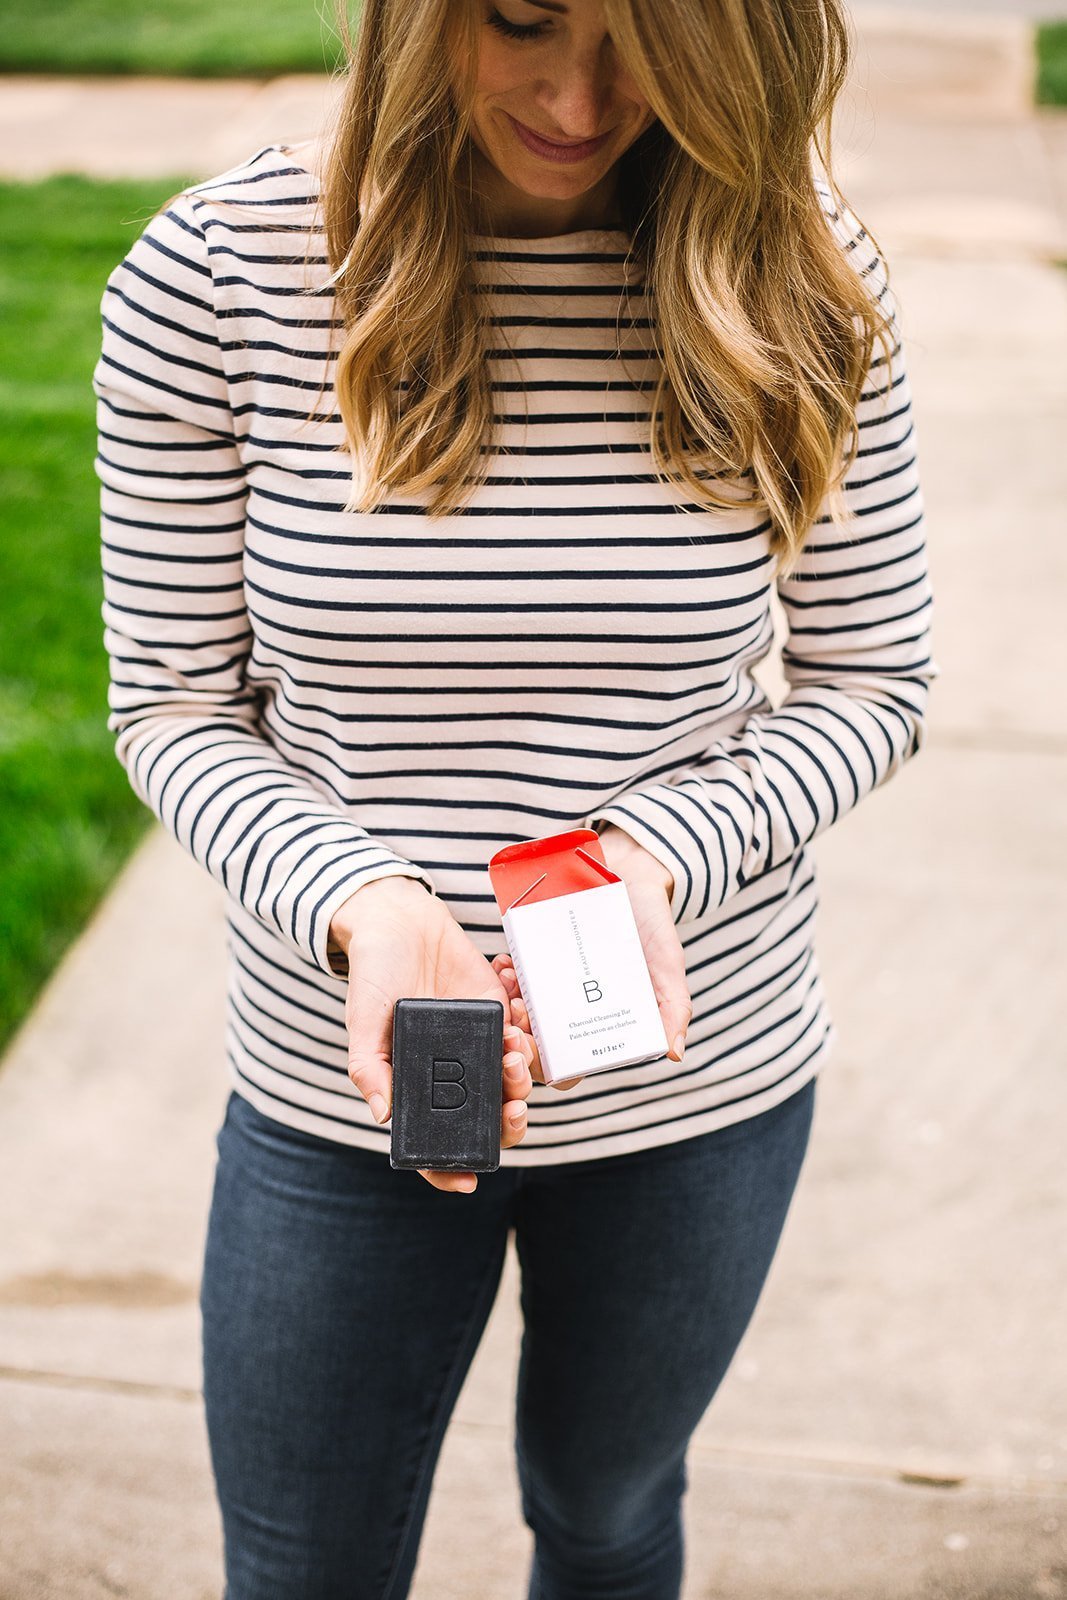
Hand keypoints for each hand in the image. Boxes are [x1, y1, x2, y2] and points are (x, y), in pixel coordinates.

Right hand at [330, 877, 535, 1195]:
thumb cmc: (374, 974)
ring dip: (522, 1076)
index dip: (447, 1169)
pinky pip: (526, 1038)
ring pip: (514, 1083)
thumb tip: (383, 1115)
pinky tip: (518, 1013)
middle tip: (513, 1106)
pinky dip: (530, 1034)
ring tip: (511, 1045)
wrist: (402, 920)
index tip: (468, 1182)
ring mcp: (478, 1047)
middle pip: (488, 1119)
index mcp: (417, 1085)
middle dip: (508, 1122)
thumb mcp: (363, 1020)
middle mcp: (451, 1075)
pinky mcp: (500, 1015)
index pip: (433, 1140)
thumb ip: (369, 1066)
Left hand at [491, 826, 691, 1082]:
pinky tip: (506, 964)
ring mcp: (548, 985)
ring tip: (512, 984)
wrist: (629, 870)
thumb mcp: (666, 965)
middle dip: (518, 1035)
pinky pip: (508, 976)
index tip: (538, 1046)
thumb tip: (674, 1052)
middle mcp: (570, 1011)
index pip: (567, 1066)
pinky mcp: (531, 958)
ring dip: (505, 1005)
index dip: (548, 1064)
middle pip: (533, 1043)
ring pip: (514, 1013)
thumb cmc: (651, 925)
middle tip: (518, 1012)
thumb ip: (673, 1006)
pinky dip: (503, 975)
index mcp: (599, 1025)